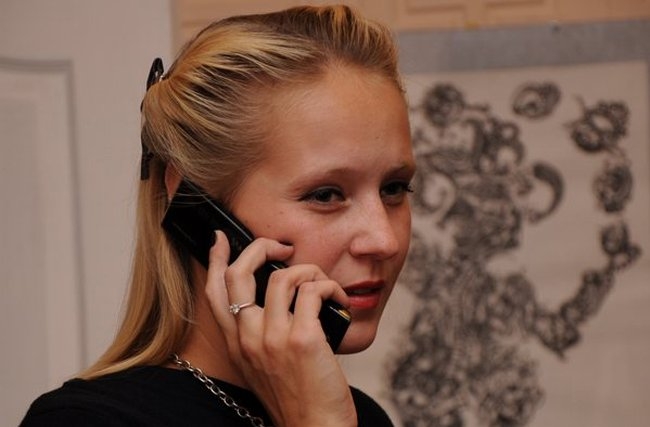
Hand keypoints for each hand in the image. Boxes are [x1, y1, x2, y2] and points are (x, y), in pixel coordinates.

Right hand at [205, 230, 356, 426]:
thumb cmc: (298, 398)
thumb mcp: (265, 366)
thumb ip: (262, 335)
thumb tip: (280, 299)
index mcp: (237, 344)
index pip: (215, 292)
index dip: (214, 259)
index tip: (220, 238)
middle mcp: (249, 338)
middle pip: (239, 274)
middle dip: (259, 247)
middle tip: (282, 247)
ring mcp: (273, 338)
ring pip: (283, 277)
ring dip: (309, 272)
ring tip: (324, 286)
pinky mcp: (302, 339)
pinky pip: (312, 291)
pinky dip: (329, 287)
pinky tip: (338, 301)